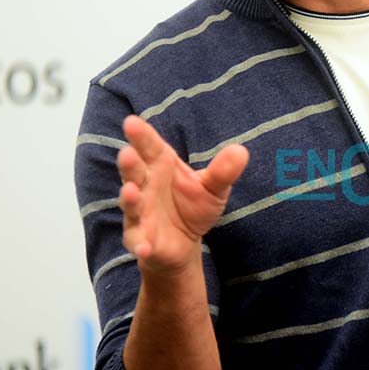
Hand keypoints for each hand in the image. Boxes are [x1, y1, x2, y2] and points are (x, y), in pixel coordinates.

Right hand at [117, 115, 248, 276]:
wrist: (185, 244)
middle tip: (127, 152)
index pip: (149, 147)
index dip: (141, 135)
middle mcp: (145, 186)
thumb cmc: (193, 206)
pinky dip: (140, 244)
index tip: (131, 122)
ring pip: (131, 204)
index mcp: (161, 166)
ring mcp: (140, 213)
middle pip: (134, 172)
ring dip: (129, 198)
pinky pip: (138, 242)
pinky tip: (145, 247)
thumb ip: (223, 171)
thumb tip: (241, 151)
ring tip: (131, 191)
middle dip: (130, 163)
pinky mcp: (141, 239)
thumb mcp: (213, 188)